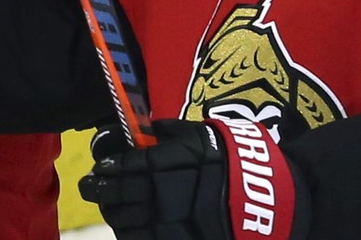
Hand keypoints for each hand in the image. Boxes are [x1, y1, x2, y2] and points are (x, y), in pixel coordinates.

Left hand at [79, 118, 301, 239]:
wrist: (268, 199)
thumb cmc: (233, 162)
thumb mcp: (199, 135)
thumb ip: (166, 133)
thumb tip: (141, 130)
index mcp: (163, 164)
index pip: (120, 166)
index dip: (107, 168)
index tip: (101, 168)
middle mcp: (159, 195)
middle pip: (116, 195)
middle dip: (99, 190)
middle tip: (92, 187)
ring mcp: (166, 224)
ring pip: (123, 221)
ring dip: (113, 213)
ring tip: (111, 206)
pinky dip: (130, 234)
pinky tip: (129, 226)